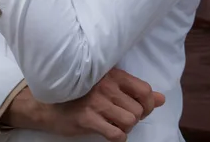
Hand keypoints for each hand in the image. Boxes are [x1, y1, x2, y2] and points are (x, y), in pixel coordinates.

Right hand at [1, 68, 165, 140]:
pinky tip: (109, 132)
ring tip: (115, 123)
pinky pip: (116, 134)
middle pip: (138, 110)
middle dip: (135, 117)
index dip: (148, 104)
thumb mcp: (108, 84)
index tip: (141, 109)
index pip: (144, 90)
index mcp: (112, 73)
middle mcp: (106, 85)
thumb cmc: (80, 92)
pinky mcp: (87, 118)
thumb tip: (162, 99)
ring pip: (130, 122)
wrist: (47, 102)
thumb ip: (135, 90)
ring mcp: (96, 102)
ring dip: (125, 127)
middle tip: (122, 116)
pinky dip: (117, 137)